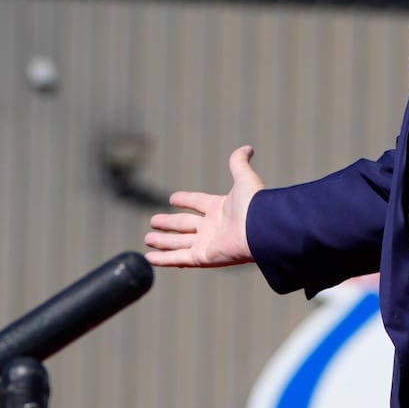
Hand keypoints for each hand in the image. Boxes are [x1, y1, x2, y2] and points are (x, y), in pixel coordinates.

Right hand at [145, 145, 264, 267]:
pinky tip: (149, 258)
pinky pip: (178, 259)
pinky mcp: (203, 258)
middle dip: (169, 224)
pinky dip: (163, 259)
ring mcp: (207, 243)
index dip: (186, 199)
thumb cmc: (254, 205)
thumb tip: (247, 148)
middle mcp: (213, 227)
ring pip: (179, 243)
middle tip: (153, 221)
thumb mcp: (244, 178)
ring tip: (148, 238)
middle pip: (185, 225)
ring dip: (163, 242)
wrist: (261, 230)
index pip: (198, 202)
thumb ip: (239, 163)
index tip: (172, 198)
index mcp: (221, 208)